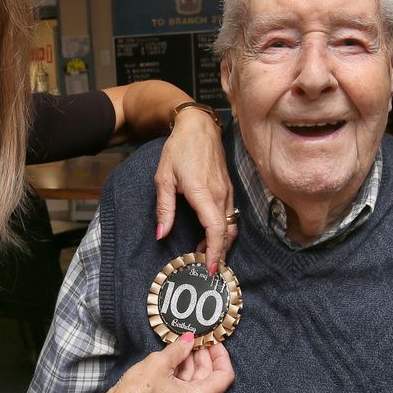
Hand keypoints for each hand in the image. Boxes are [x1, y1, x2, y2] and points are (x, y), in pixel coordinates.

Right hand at [107, 333, 233, 392]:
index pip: (225, 375)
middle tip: (196, 338)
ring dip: (191, 362)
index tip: (213, 341)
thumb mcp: (159, 363)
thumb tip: (189, 340)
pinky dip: (182, 372)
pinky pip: (185, 388)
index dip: (221, 355)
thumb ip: (179, 349)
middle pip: (210, 377)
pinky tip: (173, 358)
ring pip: (196, 382)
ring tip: (182, 345)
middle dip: (204, 356)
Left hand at [155, 108, 235, 272]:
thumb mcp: (163, 178)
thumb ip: (164, 208)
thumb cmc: (179, 149)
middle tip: (205, 265)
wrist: (198, 126)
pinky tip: (209, 234)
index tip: (210, 267)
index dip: (215, 250)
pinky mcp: (228, 189)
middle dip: (219, 252)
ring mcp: (227, 191)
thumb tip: (162, 234)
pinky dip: (223, 229)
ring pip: (230, 225)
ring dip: (221, 242)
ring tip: (204, 252)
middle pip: (227, 232)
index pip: (215, 228)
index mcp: (203, 192)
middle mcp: (220, 194)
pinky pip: (230, 215)